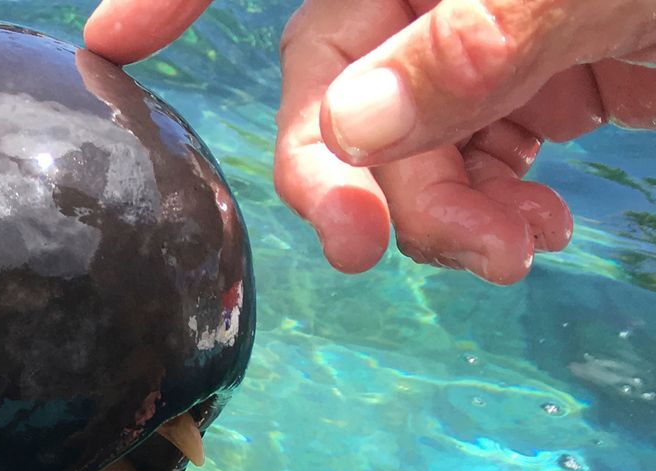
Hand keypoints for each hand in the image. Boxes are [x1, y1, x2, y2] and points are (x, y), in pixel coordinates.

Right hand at [84, 0, 655, 283]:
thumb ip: (472, 50)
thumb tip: (350, 129)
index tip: (116, 47)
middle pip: (337, 86)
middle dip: (359, 177)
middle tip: (388, 248)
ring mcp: (487, 36)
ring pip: (399, 146)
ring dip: (435, 216)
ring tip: (515, 247)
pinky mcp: (538, 89)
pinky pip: (467, 168)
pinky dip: (483, 215)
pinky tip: (536, 229)